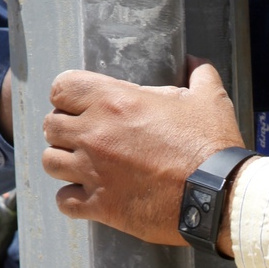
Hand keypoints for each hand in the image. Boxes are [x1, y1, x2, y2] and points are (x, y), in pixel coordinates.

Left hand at [41, 63, 248, 245]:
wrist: (218, 196)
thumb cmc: (212, 146)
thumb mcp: (209, 99)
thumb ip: (197, 74)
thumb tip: (194, 62)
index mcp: (114, 101)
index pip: (61, 88)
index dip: (68, 96)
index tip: (81, 105)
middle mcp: (95, 134)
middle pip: (51, 126)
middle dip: (65, 130)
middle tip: (86, 137)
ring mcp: (94, 172)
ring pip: (50, 162)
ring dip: (64, 162)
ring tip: (82, 166)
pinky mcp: (101, 205)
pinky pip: (63, 200)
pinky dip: (71, 198)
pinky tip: (87, 195)